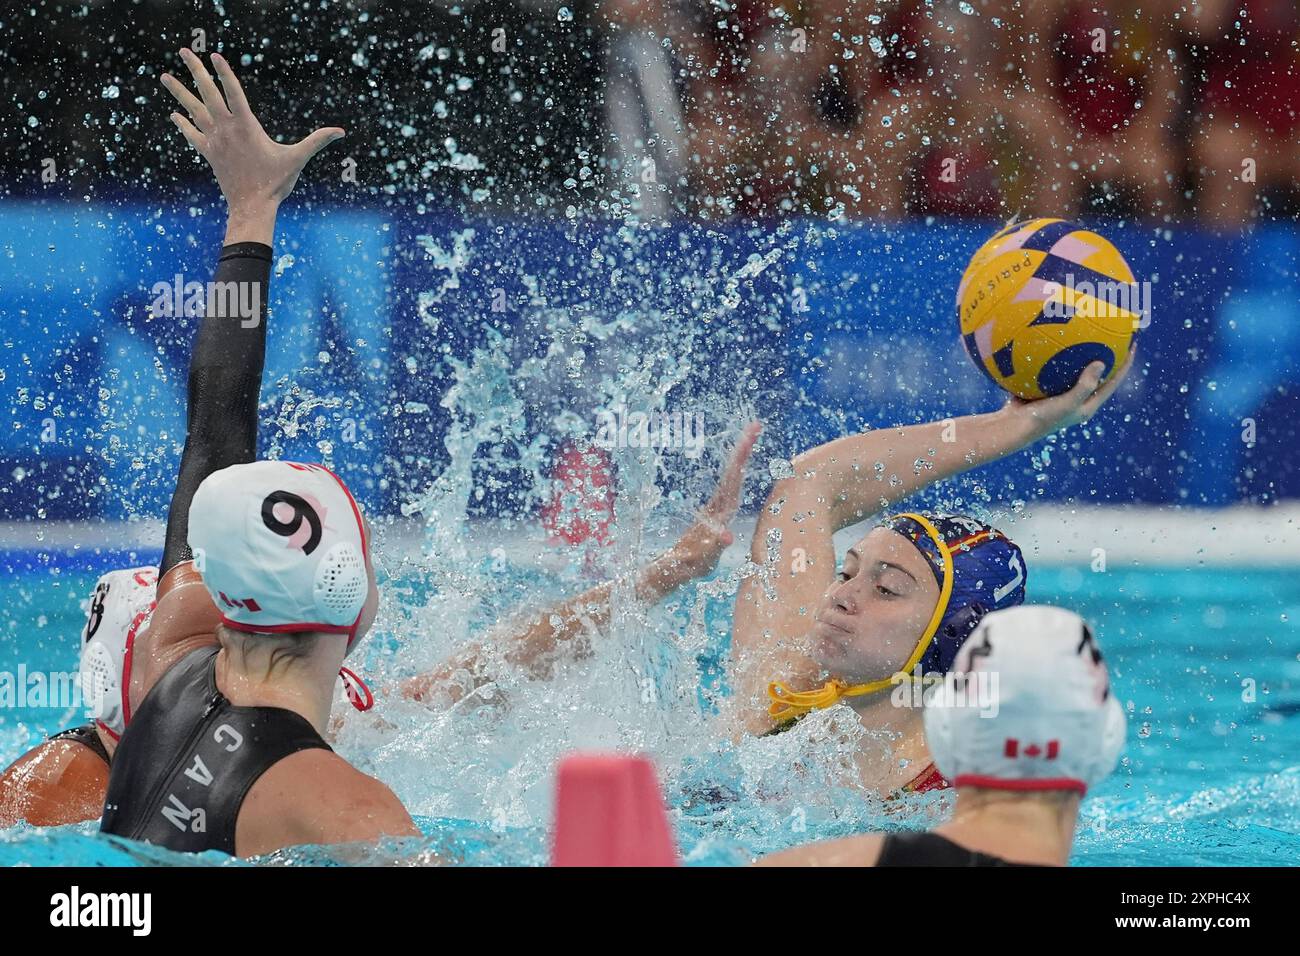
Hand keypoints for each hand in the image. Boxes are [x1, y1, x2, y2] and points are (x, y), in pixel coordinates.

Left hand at [161, 50, 343, 223]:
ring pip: (193, 110)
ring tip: (165, 76)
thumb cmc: (276, 182)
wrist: (252, 206)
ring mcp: (215, 141)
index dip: (224, 73)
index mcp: (246, 125)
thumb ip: (317, 141)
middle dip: (195, 71)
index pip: (233, 92)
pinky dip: (183, 124)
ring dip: (179, 92)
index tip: (214, 56)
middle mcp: (226, 129)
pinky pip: (192, 134)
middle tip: (183, 52)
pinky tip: (175, 114)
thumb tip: (341, 131)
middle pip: (207, 93)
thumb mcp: (298, 158)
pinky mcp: (209, 153)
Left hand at [646, 420, 761, 592]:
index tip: (751, 434)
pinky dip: (738, 472)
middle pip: (734, 471)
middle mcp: (718, 505)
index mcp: (719, 510)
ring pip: (732, 477)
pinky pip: (731, 487)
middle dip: (744, 447)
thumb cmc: (687, 565)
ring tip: (750, 437)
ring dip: (741, 456)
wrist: (674, 568)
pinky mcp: (717, 513)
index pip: (733, 478)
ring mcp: (717, 508)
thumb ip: (713, 546)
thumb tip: (727, 536)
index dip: (742, 456)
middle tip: (755, 425)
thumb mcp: (702, 557)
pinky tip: (741, 467)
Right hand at [999, 346, 1136, 442]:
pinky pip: (1054, 369)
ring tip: (1085, 333)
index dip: (1125, 364)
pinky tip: (1054, 339)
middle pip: (1098, 374)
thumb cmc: (1042, 418)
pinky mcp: (1045, 388)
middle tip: (1112, 334)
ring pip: (1075, 370)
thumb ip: (1085, 385)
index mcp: (1088, 405)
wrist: (1013, 426)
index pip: (1113, 382)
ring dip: (1080, 353)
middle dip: (1107, 355)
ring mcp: (1060, 394)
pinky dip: (1056, 355)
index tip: (1132, 344)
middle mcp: (1077, 399)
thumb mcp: (1068, 403)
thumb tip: (1102, 363)